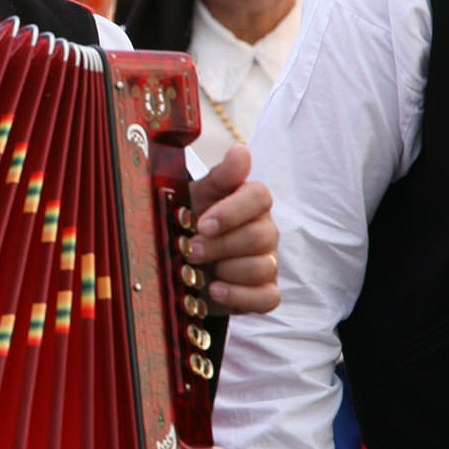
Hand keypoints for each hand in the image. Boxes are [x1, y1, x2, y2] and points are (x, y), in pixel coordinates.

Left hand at [185, 144, 278, 314]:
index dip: (232, 211)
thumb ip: (220, 176)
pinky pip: (268, 298)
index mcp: (248, 203)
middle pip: (262, 235)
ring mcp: (267, 261)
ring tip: (200, 270)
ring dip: (227, 270)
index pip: (260, 197)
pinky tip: (216, 290)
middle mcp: (263, 230)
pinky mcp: (263, 291)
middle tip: (190, 249)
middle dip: (222, 245)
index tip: (203, 223)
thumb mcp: (196, 195)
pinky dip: (240, 296)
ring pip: (263, 266)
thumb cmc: (191, 221)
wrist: (180, 259)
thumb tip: (241, 151)